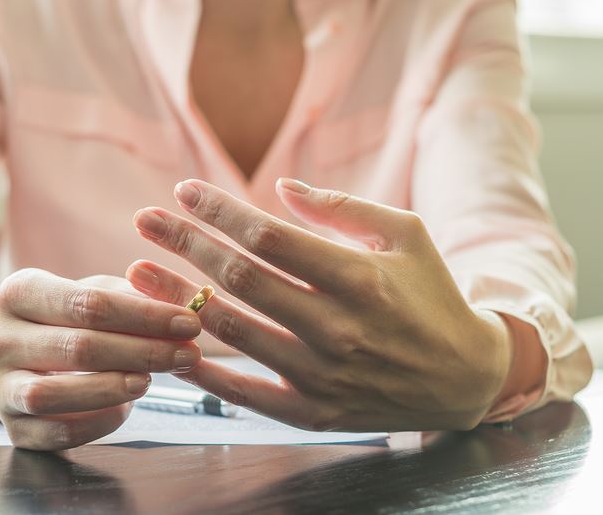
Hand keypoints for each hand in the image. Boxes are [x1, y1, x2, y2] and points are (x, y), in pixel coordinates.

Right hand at [0, 268, 202, 449]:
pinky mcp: (12, 428)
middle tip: (188, 354)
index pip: (87, 304)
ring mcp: (0, 386)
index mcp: (17, 292)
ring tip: (151, 380)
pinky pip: (56, 433)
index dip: (144, 315)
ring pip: (53, 395)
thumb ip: (130, 297)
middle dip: (142, 352)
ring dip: (111, 388)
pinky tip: (125, 408)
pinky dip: (96, 422)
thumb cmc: (63, 318)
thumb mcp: (89, 292)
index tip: (188, 323)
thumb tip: (178, 308)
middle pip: (77, 348)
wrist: (12, 353)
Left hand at [127, 178, 511, 431]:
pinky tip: (169, 343)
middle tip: (144, 220)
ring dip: (177, 298)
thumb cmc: (431, 294)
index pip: (270, 237)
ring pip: (232, 332)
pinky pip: (245, 394)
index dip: (220, 211)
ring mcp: (322, 375)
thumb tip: (279, 189)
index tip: (183, 191)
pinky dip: (203, 370)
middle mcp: (337, 328)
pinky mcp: (314, 413)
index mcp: (359, 277)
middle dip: (184, 244)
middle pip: (240, 279)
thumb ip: (341, 208)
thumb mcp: (405, 234)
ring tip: (136, 271)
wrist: (466, 378)